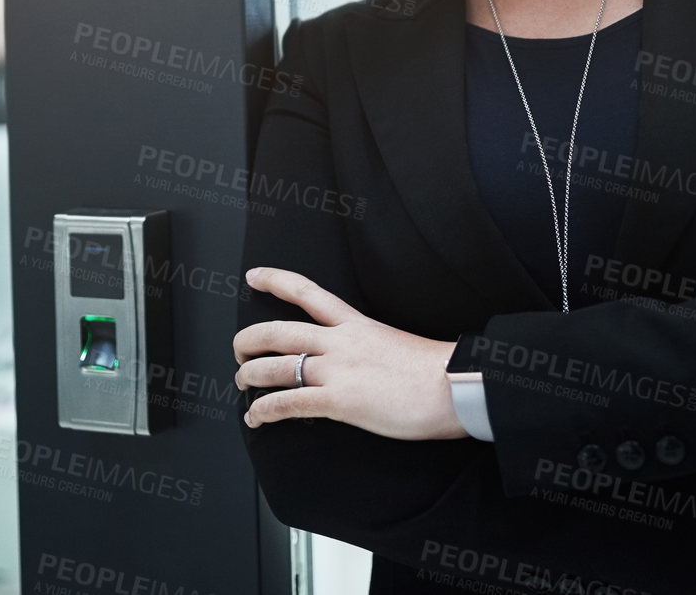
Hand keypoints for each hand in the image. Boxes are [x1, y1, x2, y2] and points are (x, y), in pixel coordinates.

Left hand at [233, 267, 469, 440]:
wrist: (456, 385)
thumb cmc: (438, 370)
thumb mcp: (396, 344)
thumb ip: (370, 348)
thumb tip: (361, 364)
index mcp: (355, 324)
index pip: (306, 292)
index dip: (275, 280)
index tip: (254, 276)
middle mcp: (339, 342)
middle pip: (277, 331)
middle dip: (248, 339)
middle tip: (239, 348)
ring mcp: (336, 370)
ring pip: (274, 366)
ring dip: (249, 375)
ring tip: (242, 383)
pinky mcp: (338, 400)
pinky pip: (287, 403)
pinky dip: (264, 411)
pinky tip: (256, 418)